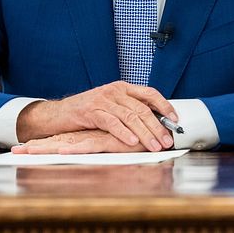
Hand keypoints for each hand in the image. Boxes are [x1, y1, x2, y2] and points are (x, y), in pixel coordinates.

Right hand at [16, 81, 176, 151]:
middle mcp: (114, 90)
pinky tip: (132, 142)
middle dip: (157, 126)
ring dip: (145, 133)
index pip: (149, 93)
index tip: (175, 120)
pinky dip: (123, 133)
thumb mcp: (111, 106)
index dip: (164, 106)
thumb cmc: (87, 112)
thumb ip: (129, 110)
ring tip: (154, 145)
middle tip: (167, 140)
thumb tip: (155, 123)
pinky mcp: (91, 111)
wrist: (58, 113)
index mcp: (122, 87)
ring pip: (130, 116)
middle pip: (142, 108)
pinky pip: (111, 122)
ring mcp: (103, 100)